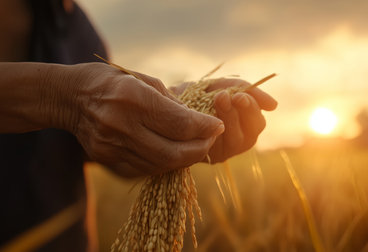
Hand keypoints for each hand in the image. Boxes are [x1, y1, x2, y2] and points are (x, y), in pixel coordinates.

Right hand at [68, 63, 224, 176]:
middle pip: (174, 152)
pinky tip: (175, 152)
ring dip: (186, 158)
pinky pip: (146, 169)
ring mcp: (113, 147)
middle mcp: (121, 126)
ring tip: (197, 146)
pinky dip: (166, 163)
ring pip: (161, 165)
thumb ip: (171, 102)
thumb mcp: (143, 80)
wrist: (69, 97)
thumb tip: (199, 121)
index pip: (180, 123)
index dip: (205, 127)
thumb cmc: (110, 81)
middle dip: (200, 148)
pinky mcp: (108, 160)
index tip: (218, 124)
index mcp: (132, 99)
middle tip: (211, 138)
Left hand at [172, 78, 276, 162]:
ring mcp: (225, 149)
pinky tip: (207, 120)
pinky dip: (217, 133)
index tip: (241, 94)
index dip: (255, 106)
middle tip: (226, 96)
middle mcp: (238, 138)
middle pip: (254, 130)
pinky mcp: (212, 158)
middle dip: (243, 112)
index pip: (258, 118)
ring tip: (217, 100)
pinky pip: (221, 148)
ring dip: (230, 119)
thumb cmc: (192, 96)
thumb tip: (274, 106)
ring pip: (239, 139)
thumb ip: (242, 89)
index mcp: (243, 121)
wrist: (161, 107)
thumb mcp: (216, 86)